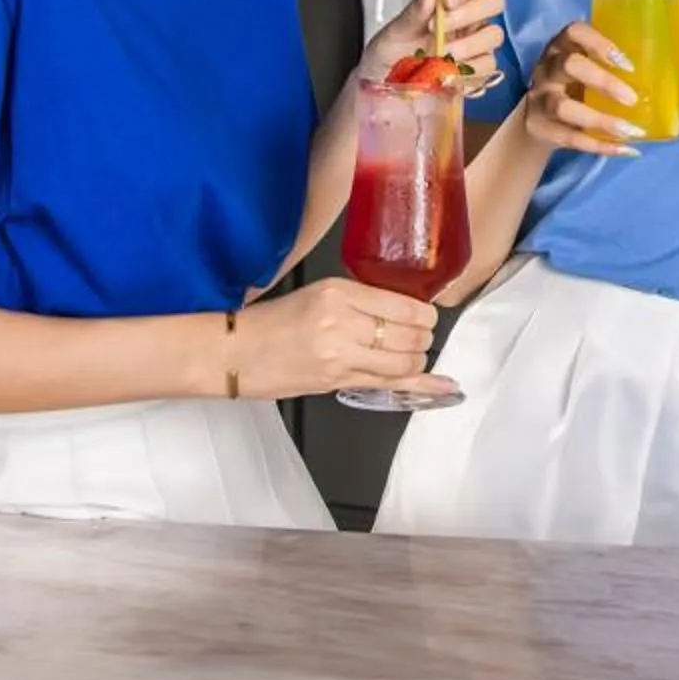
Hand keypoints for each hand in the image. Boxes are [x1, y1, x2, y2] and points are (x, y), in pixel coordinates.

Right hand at [231, 278, 445, 400]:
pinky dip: (420, 384)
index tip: (427, 315)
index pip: (402, 304)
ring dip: (418, 359)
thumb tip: (403, 308)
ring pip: (403, 361)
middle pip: (409, 334)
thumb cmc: (273, 321)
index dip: (425, 314)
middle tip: (421, 335)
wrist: (235, 353)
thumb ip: (359, 299)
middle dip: (423, 337)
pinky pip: (389, 384)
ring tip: (413, 354)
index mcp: (338, 292)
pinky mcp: (336, 382)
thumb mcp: (317, 293)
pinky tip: (443, 387)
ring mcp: (340, 355)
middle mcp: (342, 322)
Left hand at [365, 0, 506, 92]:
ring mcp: (477, 43)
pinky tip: (447, 72)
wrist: (388, 89)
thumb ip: (413, 13)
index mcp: (447, 0)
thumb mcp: (394, 33)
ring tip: (439, 56)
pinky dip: (469, 70)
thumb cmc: (391, 55)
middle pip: (493, 1)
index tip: (445, 2)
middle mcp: (468, 18)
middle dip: (470, 13)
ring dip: (467, 44)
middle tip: (441, 29)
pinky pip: (488, 65)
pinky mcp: (480, 69)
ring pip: (494, 34)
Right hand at [524, 22, 645, 157]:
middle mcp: (547, 68)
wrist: (540, 120)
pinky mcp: (540, 127)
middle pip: (570, 65)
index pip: (574, 32)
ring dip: (600, 120)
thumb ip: (632, 71)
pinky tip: (626, 149)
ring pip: (563, 107)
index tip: (627, 64)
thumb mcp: (595, 71)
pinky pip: (570, 138)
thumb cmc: (578, 86)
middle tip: (632, 99)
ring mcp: (540, 98)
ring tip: (631, 131)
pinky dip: (600, 146)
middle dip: (603, 81)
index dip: (600, 44)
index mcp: (563, 46)